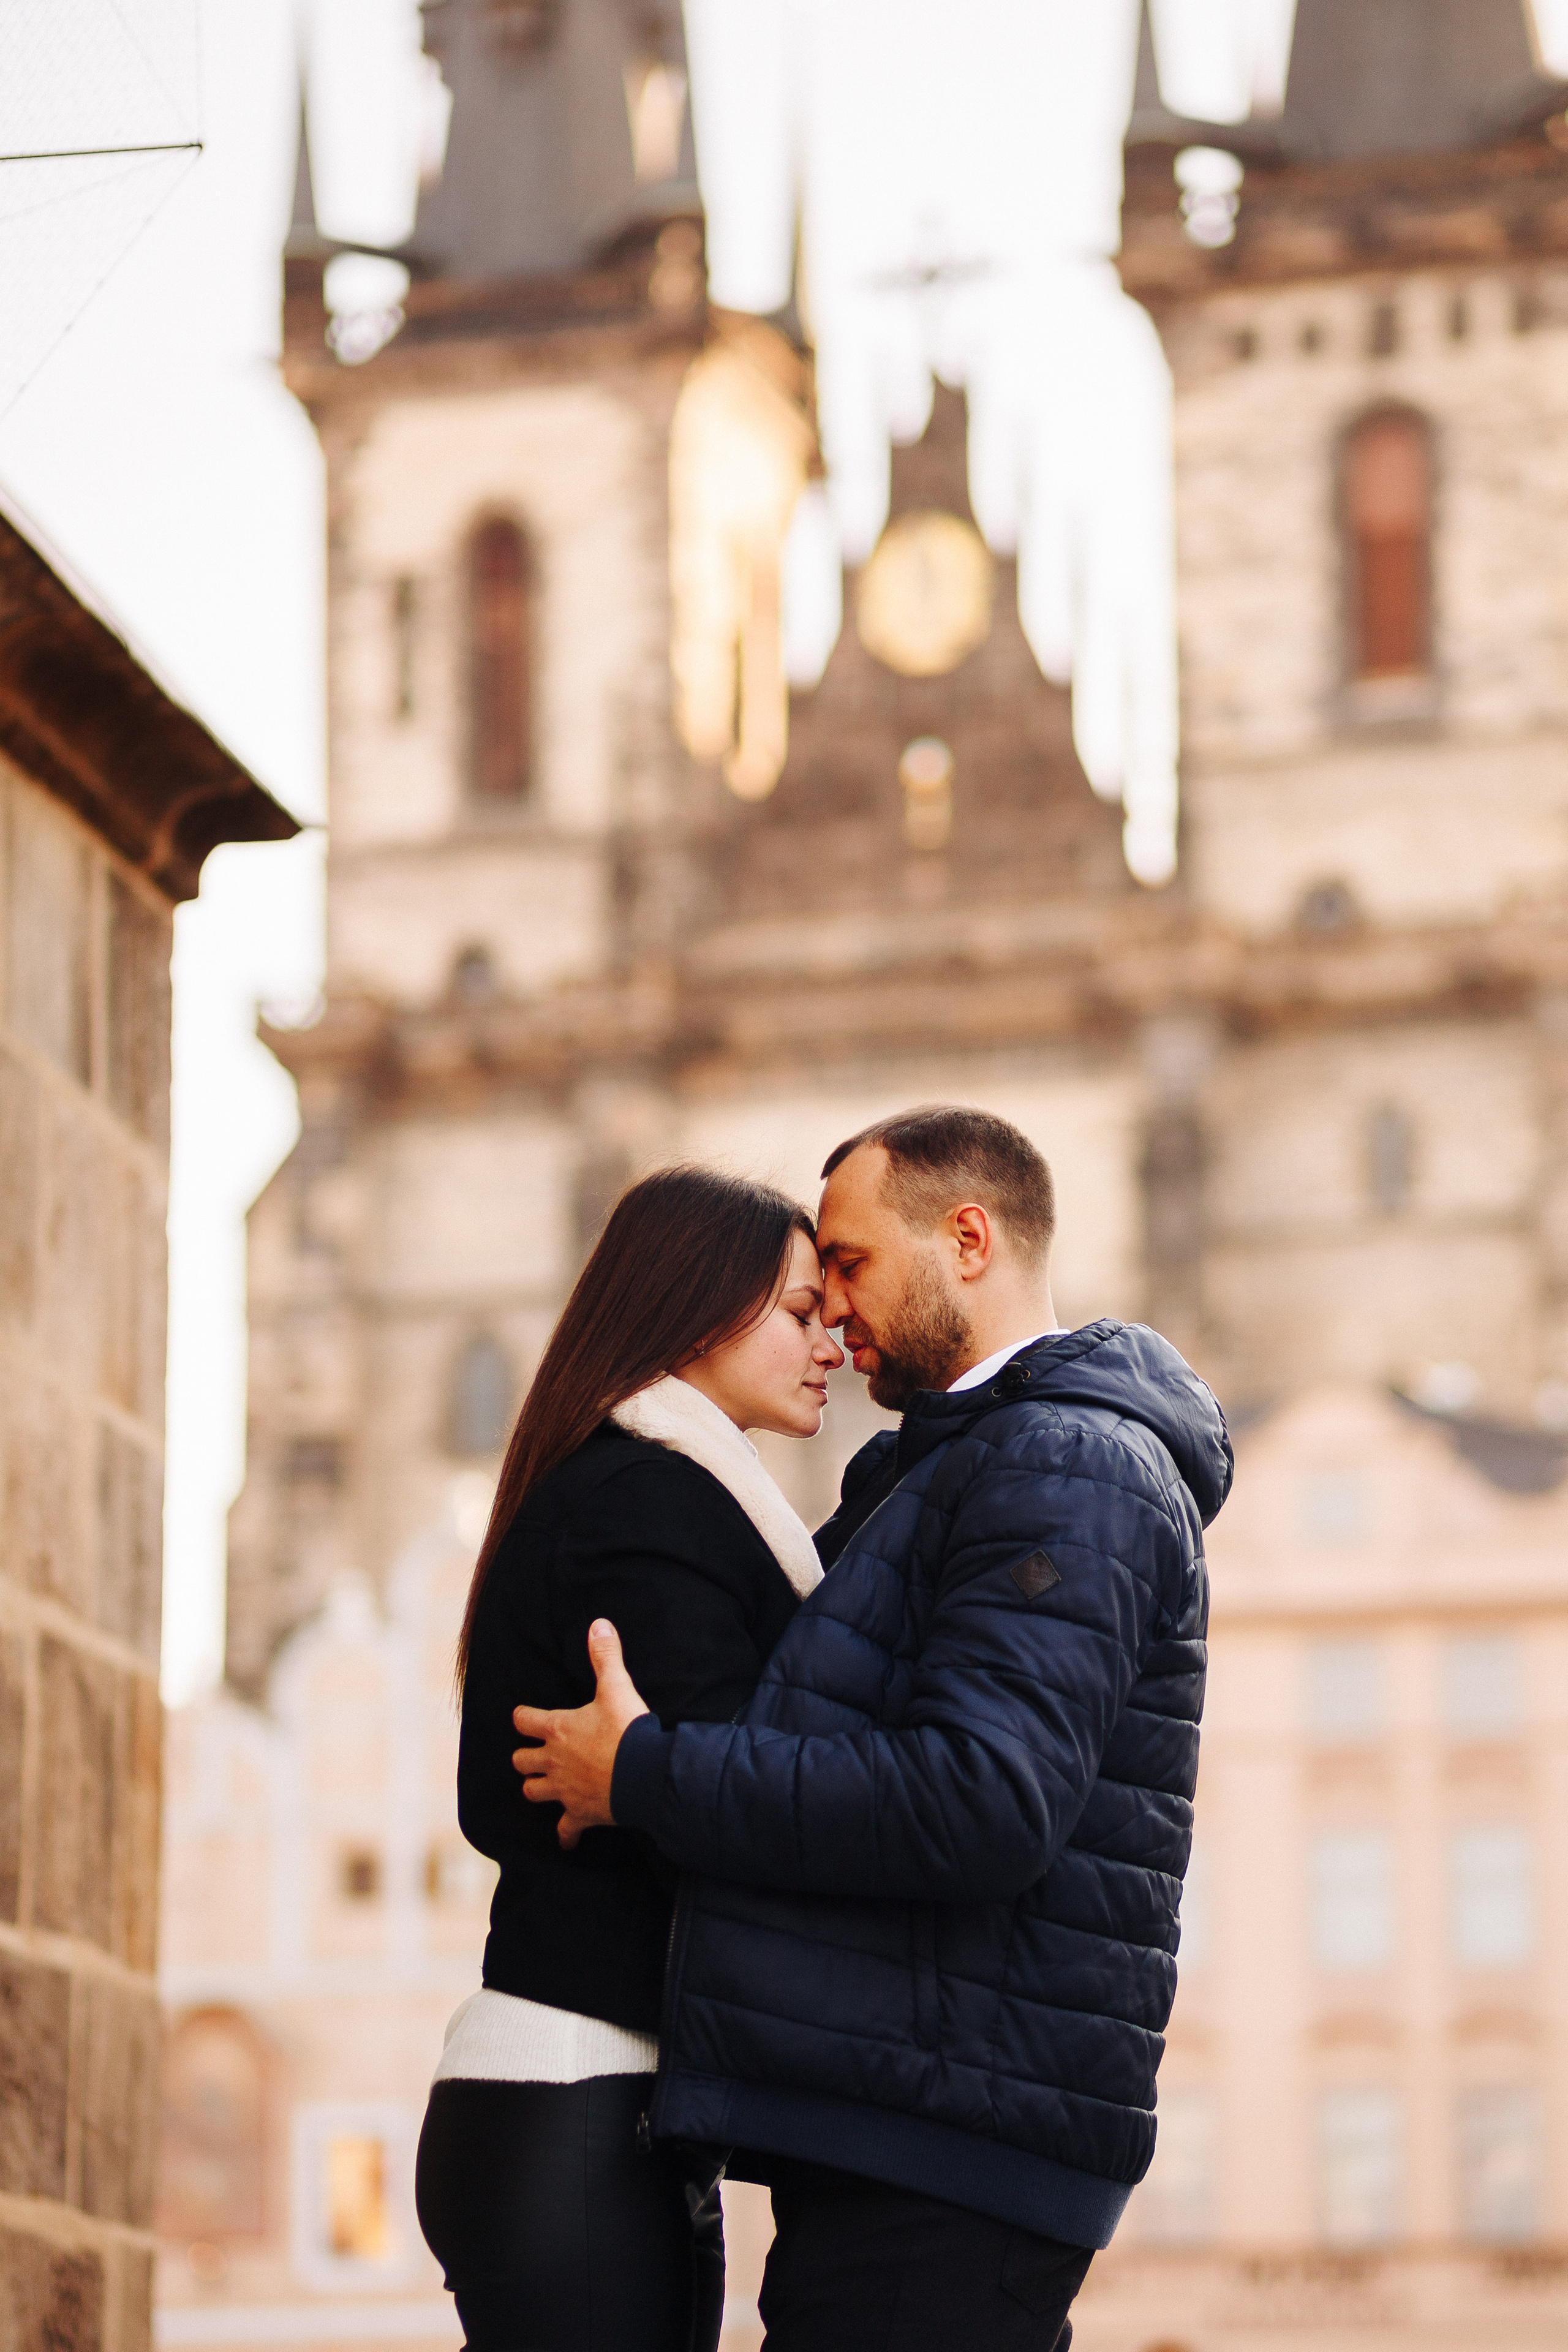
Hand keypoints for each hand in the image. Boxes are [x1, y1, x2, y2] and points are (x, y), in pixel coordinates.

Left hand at [512, 1621, 650, 1849]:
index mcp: (558, 1729)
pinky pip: (565, 1830)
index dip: (523, 1717)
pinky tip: (567, 1837)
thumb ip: (606, 1657)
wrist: (645, 1776)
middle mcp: (554, 1761)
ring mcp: (564, 1790)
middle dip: (525, 1756)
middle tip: (536, 1753)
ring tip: (545, 1785)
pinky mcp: (580, 1814)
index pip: (524, 1720)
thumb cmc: (628, 1731)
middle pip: (521, 1761)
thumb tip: (598, 1623)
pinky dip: (565, 1834)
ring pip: (533, 1792)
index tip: (525, 1717)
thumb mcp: (617, 1688)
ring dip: (536, 1788)